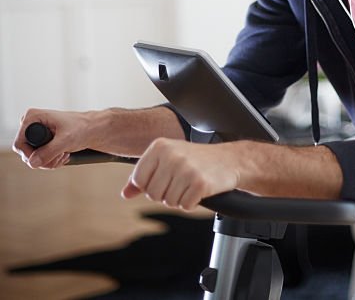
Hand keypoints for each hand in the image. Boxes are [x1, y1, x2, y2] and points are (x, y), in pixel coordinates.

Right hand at [12, 108, 93, 169]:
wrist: (91, 129)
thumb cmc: (81, 128)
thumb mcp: (65, 140)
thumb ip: (49, 151)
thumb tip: (32, 163)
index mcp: (32, 117)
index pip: (19, 143)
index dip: (31, 155)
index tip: (48, 157)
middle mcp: (30, 123)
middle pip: (25, 152)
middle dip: (43, 159)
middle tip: (59, 156)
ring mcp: (34, 132)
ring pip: (32, 157)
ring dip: (48, 161)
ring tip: (63, 154)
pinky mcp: (40, 140)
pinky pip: (38, 157)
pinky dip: (50, 160)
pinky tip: (62, 155)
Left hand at [122, 138, 239, 209]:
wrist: (229, 160)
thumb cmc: (197, 159)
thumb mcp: (168, 160)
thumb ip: (144, 175)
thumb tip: (125, 193)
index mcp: (160, 146)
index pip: (139, 180)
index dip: (150, 185)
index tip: (165, 178)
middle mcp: (171, 156)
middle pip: (152, 194)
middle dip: (166, 194)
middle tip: (180, 182)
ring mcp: (186, 169)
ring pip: (168, 202)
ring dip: (179, 199)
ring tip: (190, 185)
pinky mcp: (199, 183)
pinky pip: (184, 206)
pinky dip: (191, 203)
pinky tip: (198, 190)